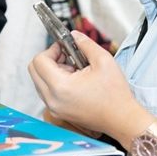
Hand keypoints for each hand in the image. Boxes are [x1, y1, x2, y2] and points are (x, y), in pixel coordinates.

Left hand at [28, 31, 149, 140]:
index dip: (51, 49)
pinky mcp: (58, 112)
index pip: (39, 61)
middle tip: (68, 56)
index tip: (64, 47)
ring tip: (75, 70)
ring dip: (52, 71)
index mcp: (60, 87)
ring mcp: (54, 108)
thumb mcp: (103, 60)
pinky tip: (75, 80)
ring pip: (39, 81)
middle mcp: (53, 100)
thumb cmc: (115, 96)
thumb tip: (74, 36)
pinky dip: (55, 83)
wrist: (122, 120)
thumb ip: (85, 44)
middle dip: (49, 59)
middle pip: (34, 70)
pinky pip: (46, 92)